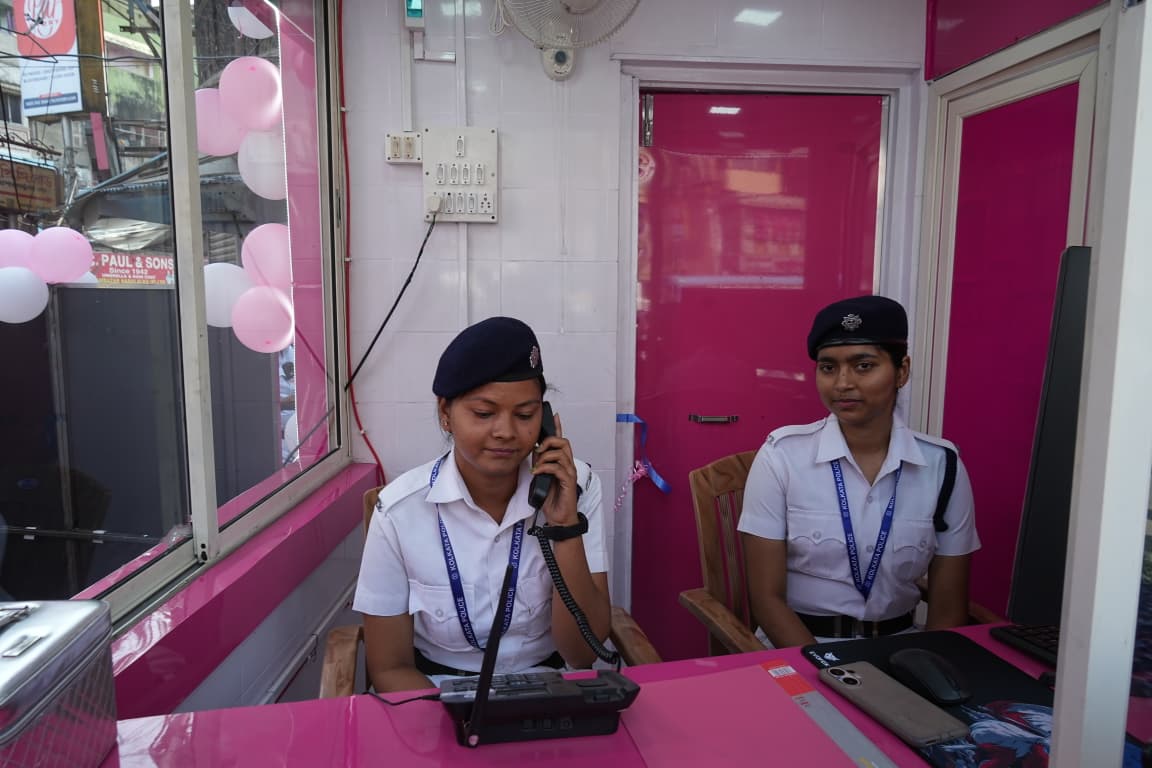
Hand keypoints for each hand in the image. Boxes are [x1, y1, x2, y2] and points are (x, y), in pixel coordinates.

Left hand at [531, 412, 579, 526]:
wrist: (559, 517)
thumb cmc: (552, 498)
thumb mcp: (542, 476)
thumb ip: (540, 463)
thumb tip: (534, 452)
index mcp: (562, 462)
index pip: (561, 440)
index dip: (558, 427)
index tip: (554, 415)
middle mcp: (568, 465)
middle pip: (563, 442)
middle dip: (549, 442)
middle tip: (538, 450)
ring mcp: (569, 472)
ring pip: (560, 453)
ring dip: (545, 456)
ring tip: (537, 466)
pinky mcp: (569, 481)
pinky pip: (557, 467)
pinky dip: (545, 467)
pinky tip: (538, 473)